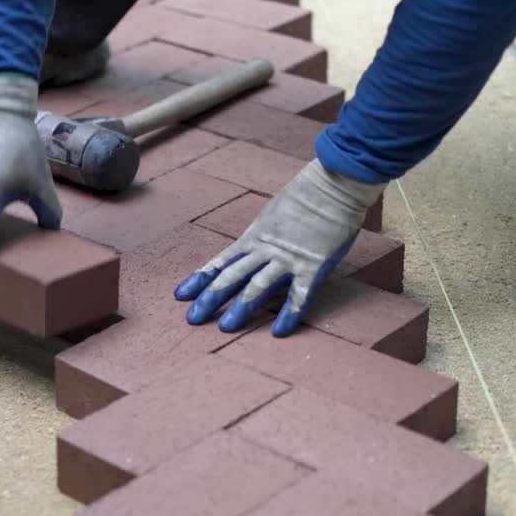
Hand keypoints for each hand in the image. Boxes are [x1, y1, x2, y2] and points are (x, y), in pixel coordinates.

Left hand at [173, 158, 384, 334]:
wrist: (334, 183)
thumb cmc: (307, 196)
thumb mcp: (274, 214)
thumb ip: (263, 236)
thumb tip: (252, 250)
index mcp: (255, 237)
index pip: (221, 262)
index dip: (200, 279)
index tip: (180, 295)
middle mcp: (266, 250)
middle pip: (232, 277)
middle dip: (210, 299)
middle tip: (192, 318)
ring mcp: (289, 258)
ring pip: (258, 286)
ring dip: (241, 308)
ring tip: (225, 327)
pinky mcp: (314, 265)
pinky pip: (300, 294)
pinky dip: (289, 313)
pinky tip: (279, 331)